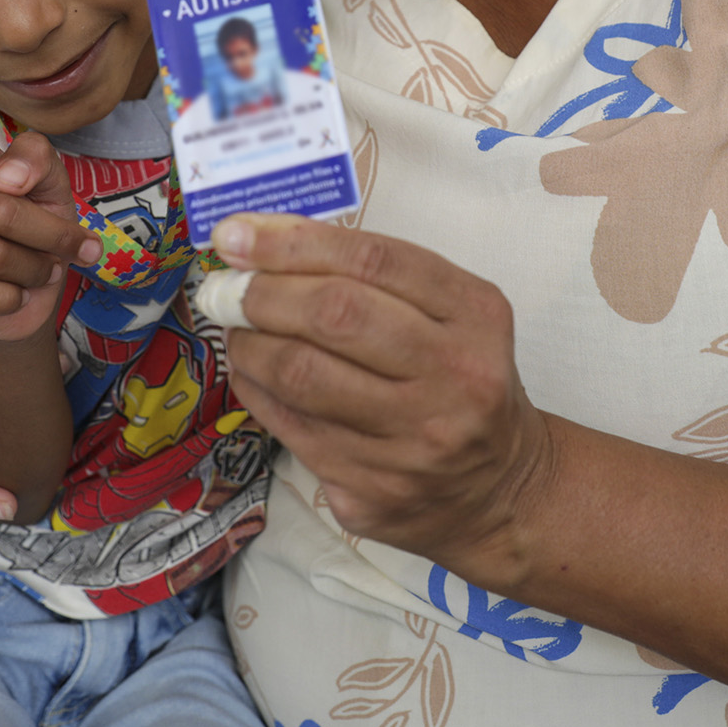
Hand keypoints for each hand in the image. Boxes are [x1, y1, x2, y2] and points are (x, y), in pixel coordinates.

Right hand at [0, 97, 96, 341]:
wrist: (25, 296)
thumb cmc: (35, 235)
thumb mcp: (52, 192)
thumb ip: (39, 165)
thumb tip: (5, 179)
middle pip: (5, 212)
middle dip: (52, 237)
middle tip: (73, 249)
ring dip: (33, 271)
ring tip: (37, 270)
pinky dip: (9, 298)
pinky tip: (12, 293)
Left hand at [216, 214, 556, 580]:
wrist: (501, 488)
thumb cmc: (458, 379)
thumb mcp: (452, 313)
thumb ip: (374, 276)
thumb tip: (261, 242)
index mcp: (476, 315)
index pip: (374, 261)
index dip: (293, 242)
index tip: (236, 234)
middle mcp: (456, 377)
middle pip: (337, 315)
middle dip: (262, 293)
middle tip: (226, 287)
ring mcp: (417, 442)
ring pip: (304, 377)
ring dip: (250, 345)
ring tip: (237, 329)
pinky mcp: (377, 492)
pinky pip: (294, 430)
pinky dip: (258, 392)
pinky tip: (252, 374)